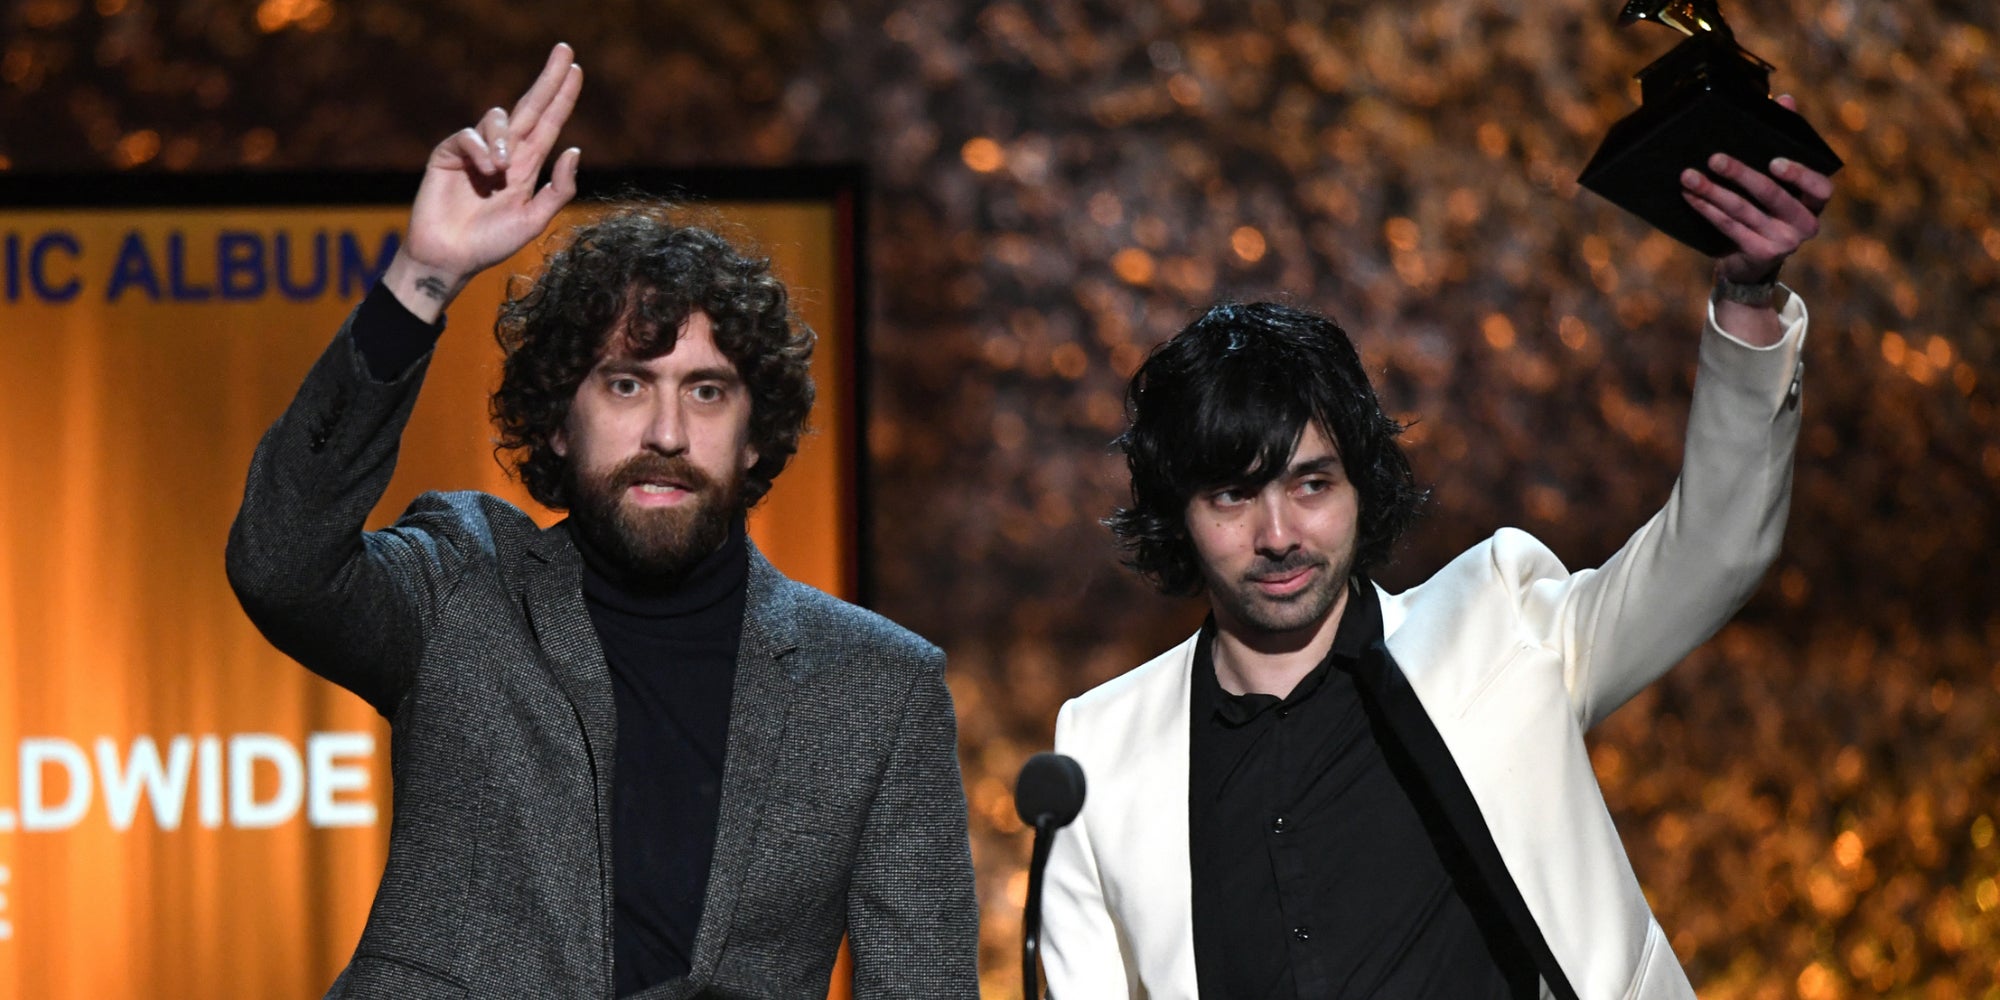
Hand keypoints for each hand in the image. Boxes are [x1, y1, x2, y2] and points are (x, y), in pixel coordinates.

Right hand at [387, 43, 583, 318]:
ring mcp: (477, 150)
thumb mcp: (535, 220)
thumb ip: (558, 189)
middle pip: (529, 105)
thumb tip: (574, 150)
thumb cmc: (491, 243)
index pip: (549, 123)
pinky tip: (485, 171)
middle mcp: (506, 152)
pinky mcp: (450, 153)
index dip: (563, 97)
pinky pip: (469, 135)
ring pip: (498, 118)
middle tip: (565, 50)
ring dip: (504, 139)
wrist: (452, 257)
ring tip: (503, 171)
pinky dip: (480, 149)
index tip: (577, 70)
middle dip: (548, 78)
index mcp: (528, 166)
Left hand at [1678, 95, 1834, 284]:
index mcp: (1815, 202)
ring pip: (1743, 211)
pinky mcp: (1760, 255)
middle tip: (1714, 158)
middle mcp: (1806, 224)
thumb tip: (1786, 99)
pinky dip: (1706, 209)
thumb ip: (1785, 141)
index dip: (1799, 174)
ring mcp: (1784, 242)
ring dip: (1712, 191)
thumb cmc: (1767, 208)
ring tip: (1688, 176)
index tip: (1774, 161)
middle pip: (1772, 196)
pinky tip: (1690, 196)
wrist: (1751, 262)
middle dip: (1740, 174)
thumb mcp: (1779, 177)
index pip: (1821, 188)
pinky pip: (1729, 227)